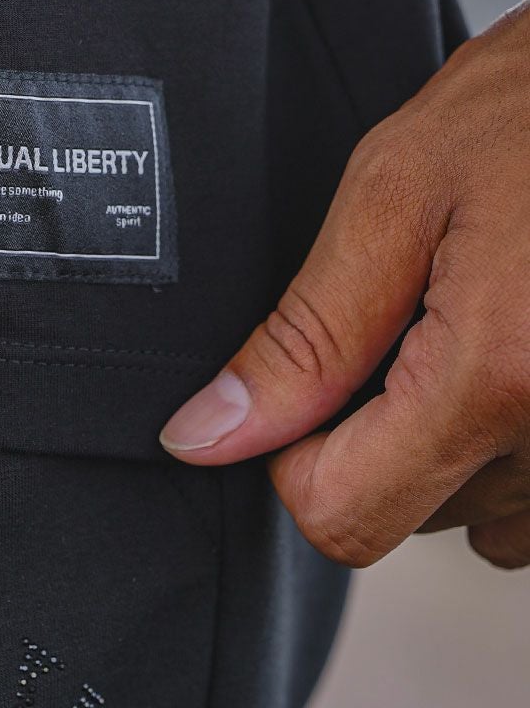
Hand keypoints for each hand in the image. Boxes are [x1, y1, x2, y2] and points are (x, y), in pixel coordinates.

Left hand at [160, 0, 529, 568]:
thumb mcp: (395, 193)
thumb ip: (305, 334)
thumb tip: (209, 432)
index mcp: (501, 378)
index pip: (343, 515)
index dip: (293, 450)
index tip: (310, 375)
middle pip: (410, 512)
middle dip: (381, 427)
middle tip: (418, 307)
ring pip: (481, 512)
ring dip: (453, 436)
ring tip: (481, 314)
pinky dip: (510, 443)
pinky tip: (516, 345)